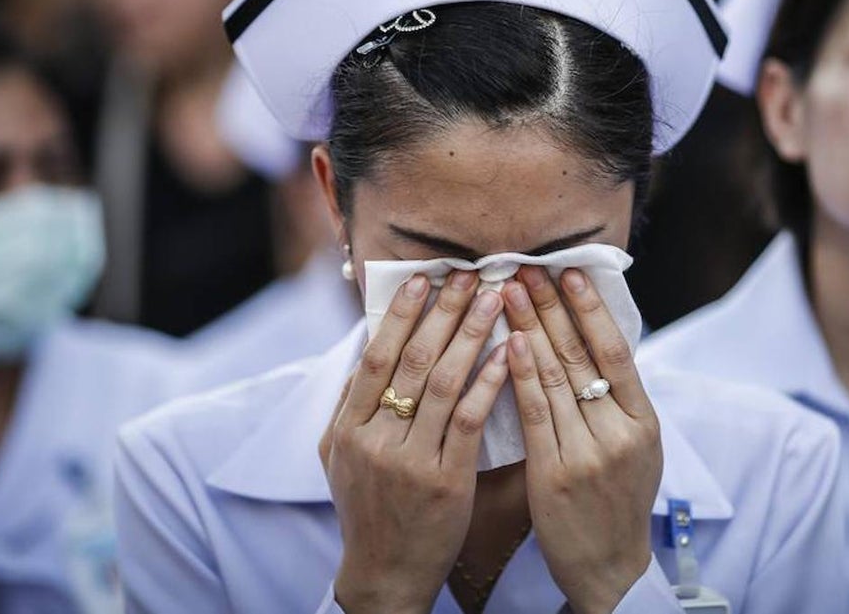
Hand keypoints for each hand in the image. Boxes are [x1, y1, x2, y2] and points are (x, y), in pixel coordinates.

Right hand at [320, 271, 508, 613]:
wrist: (385, 574)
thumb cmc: (367, 508)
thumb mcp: (339, 456)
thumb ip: (349, 404)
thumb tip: (367, 347)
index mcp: (349, 428)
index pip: (376, 356)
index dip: (401, 314)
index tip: (425, 279)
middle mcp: (376, 440)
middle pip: (412, 360)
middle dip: (444, 312)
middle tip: (470, 274)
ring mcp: (411, 461)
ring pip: (444, 383)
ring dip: (471, 334)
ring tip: (495, 298)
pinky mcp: (447, 481)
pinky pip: (469, 420)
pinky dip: (488, 382)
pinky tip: (509, 353)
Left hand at [502, 267, 660, 613]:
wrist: (610, 568)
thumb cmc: (617, 501)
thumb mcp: (636, 447)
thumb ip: (617, 400)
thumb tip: (593, 339)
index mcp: (644, 422)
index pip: (616, 351)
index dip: (592, 308)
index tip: (570, 272)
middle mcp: (620, 433)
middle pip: (582, 355)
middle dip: (553, 306)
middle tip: (526, 267)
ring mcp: (588, 454)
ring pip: (555, 377)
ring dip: (529, 327)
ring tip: (508, 291)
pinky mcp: (555, 476)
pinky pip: (535, 414)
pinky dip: (520, 375)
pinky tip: (507, 343)